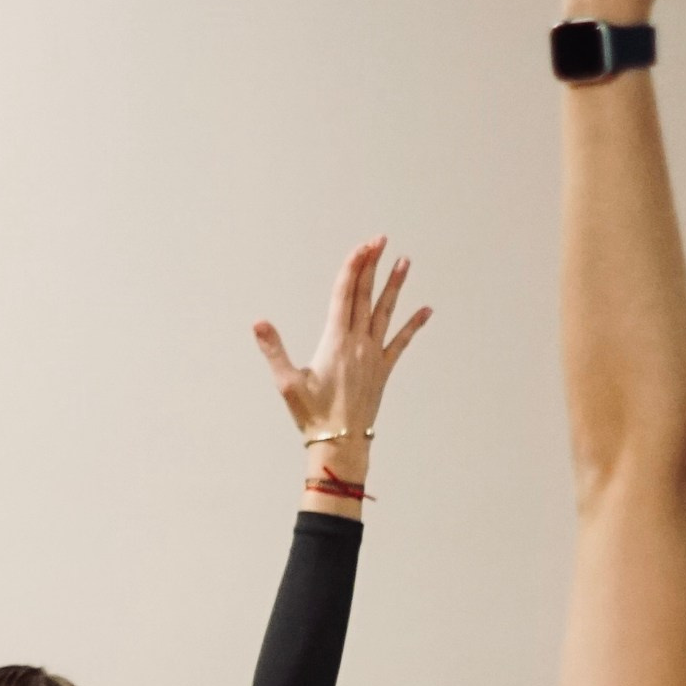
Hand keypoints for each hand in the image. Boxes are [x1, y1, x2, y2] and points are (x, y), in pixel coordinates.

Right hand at [252, 238, 430, 472]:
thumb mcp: (287, 383)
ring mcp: (373, 356)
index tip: (362, 246)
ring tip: (405, 261)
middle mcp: (358, 343)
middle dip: (372, 265)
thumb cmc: (311, 416)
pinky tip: (427, 310)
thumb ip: (274, 349)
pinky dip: (414, 325)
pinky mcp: (383, 371)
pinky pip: (401, 342)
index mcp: (335, 341)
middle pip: (365, 295)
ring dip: (395, 286)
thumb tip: (258, 323)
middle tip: (381, 240)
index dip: (353, 267)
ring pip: (386, 312)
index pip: (344, 294)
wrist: (340, 446)